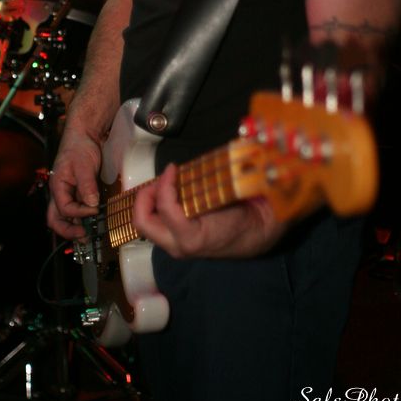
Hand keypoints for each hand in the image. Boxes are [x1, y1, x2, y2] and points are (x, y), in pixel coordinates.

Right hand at [47, 128, 101, 240]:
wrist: (85, 135)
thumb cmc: (79, 146)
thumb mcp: (83, 165)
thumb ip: (87, 185)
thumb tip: (91, 204)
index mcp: (58, 186)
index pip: (65, 208)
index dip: (79, 213)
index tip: (94, 210)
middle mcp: (60, 193)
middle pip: (56, 219)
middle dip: (68, 231)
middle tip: (83, 237)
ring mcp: (69, 193)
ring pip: (65, 217)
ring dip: (75, 226)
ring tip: (88, 234)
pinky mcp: (78, 192)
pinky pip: (77, 209)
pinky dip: (82, 217)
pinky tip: (92, 220)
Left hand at [133, 164, 286, 258]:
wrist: (257, 236)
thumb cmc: (246, 216)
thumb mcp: (235, 195)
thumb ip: (215, 179)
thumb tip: (208, 154)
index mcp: (193, 238)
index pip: (166, 209)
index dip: (165, 183)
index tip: (173, 167)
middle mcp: (179, 246)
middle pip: (143, 222)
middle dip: (146, 195)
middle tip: (162, 178)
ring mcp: (175, 245)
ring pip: (145, 223)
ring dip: (149, 200)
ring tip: (164, 183)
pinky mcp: (176, 240)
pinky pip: (156, 222)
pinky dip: (157, 204)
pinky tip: (170, 191)